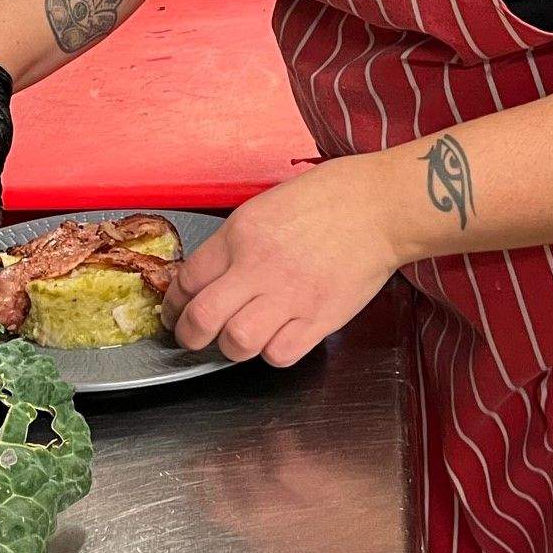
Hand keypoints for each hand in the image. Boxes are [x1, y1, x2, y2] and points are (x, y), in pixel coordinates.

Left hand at [165, 157, 402, 367]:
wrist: (378, 206)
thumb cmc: (327, 198)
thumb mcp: (264, 205)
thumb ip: (235, 242)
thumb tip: (210, 275)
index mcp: (240, 234)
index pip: (187, 280)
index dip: (174, 303)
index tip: (174, 312)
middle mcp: (259, 267)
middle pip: (202, 318)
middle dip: (189, 335)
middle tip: (192, 337)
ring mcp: (290, 295)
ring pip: (237, 343)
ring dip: (232, 346)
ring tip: (238, 337)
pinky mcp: (320, 318)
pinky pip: (280, 354)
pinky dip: (272, 352)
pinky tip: (277, 337)